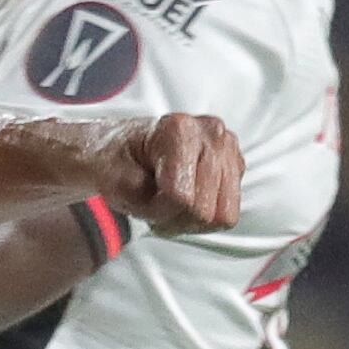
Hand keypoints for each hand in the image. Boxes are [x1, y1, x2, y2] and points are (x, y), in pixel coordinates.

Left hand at [97, 111, 242, 234]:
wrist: (122, 149)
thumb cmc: (116, 161)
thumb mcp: (112, 181)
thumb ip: (141, 195)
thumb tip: (179, 201)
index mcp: (179, 129)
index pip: (180, 197)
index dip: (155, 209)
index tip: (140, 195)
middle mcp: (212, 133)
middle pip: (204, 211)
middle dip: (173, 216)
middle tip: (153, 201)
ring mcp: (229, 149)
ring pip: (222, 216)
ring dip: (189, 220)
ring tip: (169, 202)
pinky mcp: (236, 167)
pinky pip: (226, 215)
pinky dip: (202, 218)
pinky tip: (184, 200)